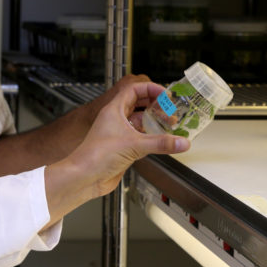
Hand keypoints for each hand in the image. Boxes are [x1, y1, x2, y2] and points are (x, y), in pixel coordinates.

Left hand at [43, 79, 188, 223]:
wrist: (84, 177)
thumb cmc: (96, 156)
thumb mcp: (134, 145)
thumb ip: (160, 143)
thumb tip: (181, 142)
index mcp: (114, 110)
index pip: (134, 89)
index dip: (151, 89)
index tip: (166, 94)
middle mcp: (115, 120)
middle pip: (138, 104)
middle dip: (155, 105)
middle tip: (171, 110)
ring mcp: (118, 134)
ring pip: (139, 122)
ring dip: (154, 122)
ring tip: (170, 124)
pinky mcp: (122, 149)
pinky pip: (140, 139)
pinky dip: (151, 138)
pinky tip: (161, 141)